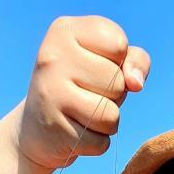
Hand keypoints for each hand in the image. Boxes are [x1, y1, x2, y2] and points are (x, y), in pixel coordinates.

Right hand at [0, 16, 149, 173]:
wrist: (37, 128)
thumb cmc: (81, 87)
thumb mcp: (108, 62)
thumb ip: (134, 60)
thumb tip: (136, 83)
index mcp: (64, 30)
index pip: (119, 45)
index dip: (118, 63)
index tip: (95, 67)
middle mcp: (52, 58)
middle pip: (117, 82)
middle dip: (114, 96)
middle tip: (86, 95)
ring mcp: (51, 94)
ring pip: (111, 115)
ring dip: (107, 122)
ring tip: (83, 115)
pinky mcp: (55, 130)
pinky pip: (100, 143)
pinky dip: (96, 143)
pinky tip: (76, 133)